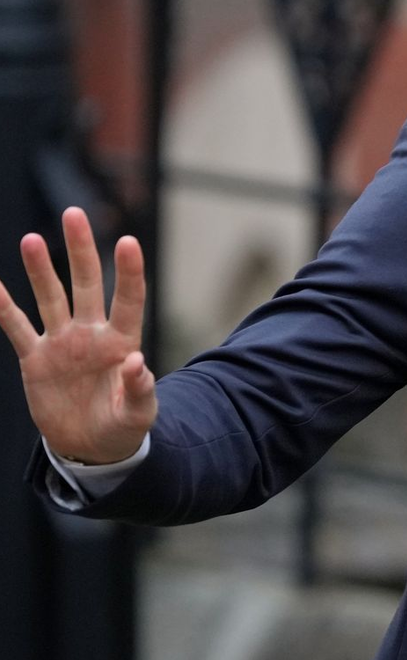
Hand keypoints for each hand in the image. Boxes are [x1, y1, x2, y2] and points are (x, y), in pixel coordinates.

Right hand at [0, 206, 155, 463]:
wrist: (91, 446)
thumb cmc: (123, 427)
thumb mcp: (138, 413)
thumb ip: (139, 390)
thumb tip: (137, 363)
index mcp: (122, 342)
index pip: (128, 299)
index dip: (128, 272)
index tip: (128, 241)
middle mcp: (92, 334)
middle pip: (86, 284)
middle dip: (81, 250)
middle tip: (73, 213)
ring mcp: (62, 342)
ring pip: (50, 297)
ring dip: (40, 270)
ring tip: (32, 240)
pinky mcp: (35, 358)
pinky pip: (16, 327)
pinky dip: (3, 307)